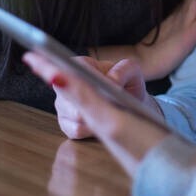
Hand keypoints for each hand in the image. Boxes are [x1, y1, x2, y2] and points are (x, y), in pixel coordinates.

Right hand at [22, 52, 169, 176]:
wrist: (131, 106)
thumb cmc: (128, 85)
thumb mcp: (132, 71)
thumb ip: (123, 70)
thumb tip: (111, 81)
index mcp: (80, 65)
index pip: (65, 67)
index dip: (63, 74)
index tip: (64, 80)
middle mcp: (65, 84)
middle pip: (68, 96)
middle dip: (90, 101)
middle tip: (109, 102)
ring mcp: (63, 105)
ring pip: (74, 115)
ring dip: (95, 116)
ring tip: (111, 112)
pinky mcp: (66, 124)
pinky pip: (76, 130)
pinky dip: (92, 129)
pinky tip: (103, 124)